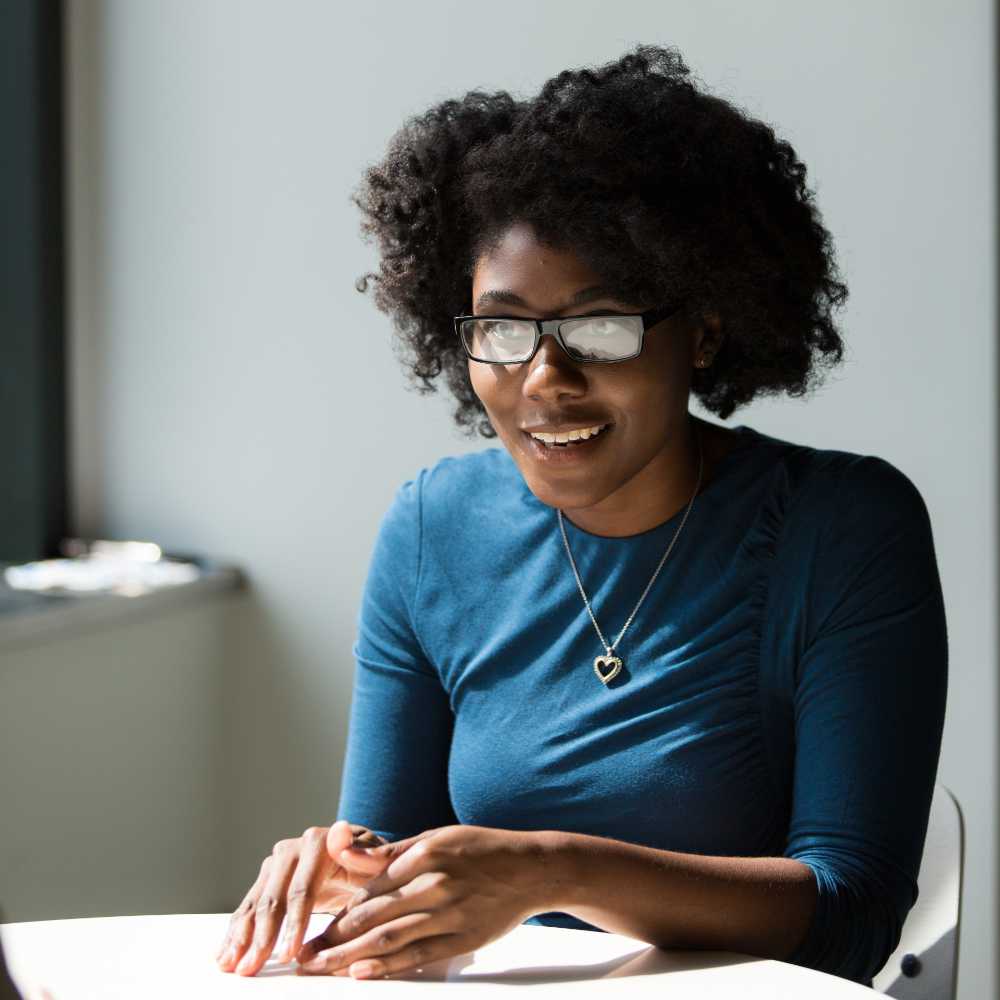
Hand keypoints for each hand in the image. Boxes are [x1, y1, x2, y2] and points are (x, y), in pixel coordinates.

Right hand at [216, 820, 389, 976]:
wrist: (362, 859)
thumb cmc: (376, 865)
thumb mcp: (382, 861)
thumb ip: (370, 852)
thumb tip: (340, 836)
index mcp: (319, 842)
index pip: (302, 889)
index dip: (294, 924)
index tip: (289, 954)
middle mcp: (292, 849)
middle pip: (273, 898)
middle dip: (263, 937)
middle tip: (253, 968)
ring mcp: (276, 864)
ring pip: (255, 903)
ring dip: (242, 937)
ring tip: (233, 966)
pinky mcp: (267, 879)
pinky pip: (248, 907)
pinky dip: (236, 931)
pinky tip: (226, 953)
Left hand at [295, 824, 546, 979]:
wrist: (530, 870)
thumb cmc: (479, 850)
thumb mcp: (436, 837)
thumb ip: (390, 851)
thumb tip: (344, 848)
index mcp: (425, 854)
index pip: (369, 888)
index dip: (338, 910)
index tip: (311, 925)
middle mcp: (435, 884)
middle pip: (373, 917)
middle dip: (333, 938)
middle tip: (304, 956)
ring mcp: (449, 914)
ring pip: (389, 939)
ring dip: (349, 957)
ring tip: (321, 968)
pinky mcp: (463, 940)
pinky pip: (418, 956)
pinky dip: (387, 967)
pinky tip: (361, 974)